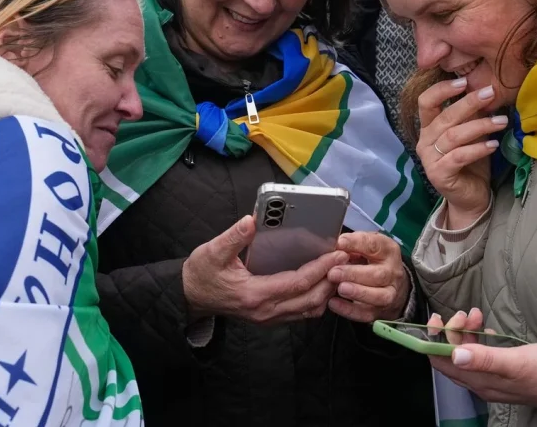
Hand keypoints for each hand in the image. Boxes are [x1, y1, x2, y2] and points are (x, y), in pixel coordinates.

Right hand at [182, 215, 347, 323]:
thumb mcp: (212, 251)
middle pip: (311, 300)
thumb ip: (233, 237)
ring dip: (327, 292)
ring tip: (339, 270)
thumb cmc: (201, 273)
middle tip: (346, 260)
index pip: (297, 283)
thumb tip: (251, 220)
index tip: (336, 254)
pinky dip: (316, 298)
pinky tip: (322, 282)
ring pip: (309, 310)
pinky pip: (301, 312)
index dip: (320, 269)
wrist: (190, 297)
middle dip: (332, 280)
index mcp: (255, 294)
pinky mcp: (270, 317)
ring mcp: (269, 317)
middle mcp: (266, 310)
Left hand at [327, 232, 408, 321]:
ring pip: (377, 296)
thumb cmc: (373, 261)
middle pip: (378, 274)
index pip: (375, 245)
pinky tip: (334, 303)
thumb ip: (354, 243)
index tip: (340, 243)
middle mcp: (392, 272)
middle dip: (354, 274)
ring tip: (340, 288)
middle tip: (334, 272)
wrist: (392, 285)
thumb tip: (337, 244)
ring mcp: (389, 293)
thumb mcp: (367, 246)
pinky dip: (349, 310)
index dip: (357, 243)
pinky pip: (366, 313)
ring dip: (357, 292)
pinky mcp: (380, 310)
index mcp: (388, 251)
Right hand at [417, 80, 501, 228]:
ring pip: (453, 136)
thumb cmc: (471, 163)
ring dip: (480, 126)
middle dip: (469, 102)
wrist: (470, 198)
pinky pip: (459, 156)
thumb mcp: (472, 135)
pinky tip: (493, 145)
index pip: (426, 102)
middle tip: (490, 93)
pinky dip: (477, 149)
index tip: (464, 80)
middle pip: (444, 116)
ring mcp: (429, 159)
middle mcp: (424, 141)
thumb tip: (486, 91)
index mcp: (428, 128)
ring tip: (502, 121)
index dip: (442, 89)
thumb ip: (472, 116)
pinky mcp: (439, 174)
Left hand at [427, 309, 536, 408]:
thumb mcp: (514, 362)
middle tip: (466, 314)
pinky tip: (487, 329)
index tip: (437, 320)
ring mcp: (493, 378)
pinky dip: (479, 339)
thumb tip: (456, 354)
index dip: (434, 341)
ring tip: (477, 315)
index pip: (442, 363)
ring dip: (467, 332)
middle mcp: (482, 383)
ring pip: (468, 353)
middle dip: (453, 332)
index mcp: (480, 382)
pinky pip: (482, 354)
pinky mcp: (504, 372)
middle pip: (453, 357)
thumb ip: (485, 359)